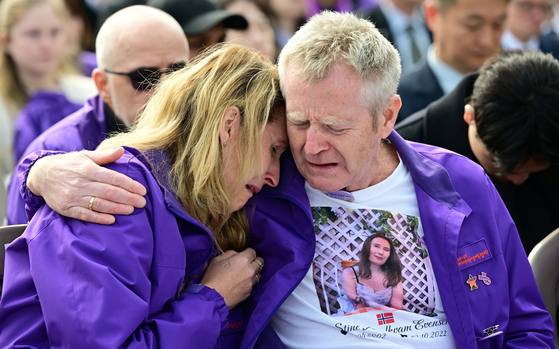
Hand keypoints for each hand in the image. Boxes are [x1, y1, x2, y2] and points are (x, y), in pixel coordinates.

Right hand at [27, 147, 146, 224]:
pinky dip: (99, 218)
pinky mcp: (66, 208)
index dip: (130, 185)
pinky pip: (85, 215)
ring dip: (117, 208)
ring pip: (99, 204)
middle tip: (142, 203)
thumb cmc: (69, 164)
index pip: (114, 178)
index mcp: (89, 170)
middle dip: (128, 198)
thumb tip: (122, 150)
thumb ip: (105, 156)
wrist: (41, 174)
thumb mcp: (85, 156)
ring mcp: (74, 197)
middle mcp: (82, 183)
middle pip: (110, 192)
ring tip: (131, 210)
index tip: (143, 190)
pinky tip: (112, 220)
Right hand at [201, 248, 263, 308]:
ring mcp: (251, 282)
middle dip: (254, 261)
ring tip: (245, 274)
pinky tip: (241, 284)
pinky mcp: (249, 292)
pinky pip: (253, 285)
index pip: (252, 252)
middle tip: (247, 263)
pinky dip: (249, 283)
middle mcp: (250, 270)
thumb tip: (237, 254)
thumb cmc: (212, 277)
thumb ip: (230, 254)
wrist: (212, 298)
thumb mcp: (217, 260)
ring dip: (254, 273)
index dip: (247, 252)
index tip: (243, 255)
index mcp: (243, 260)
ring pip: (259, 274)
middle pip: (260, 262)